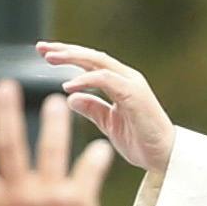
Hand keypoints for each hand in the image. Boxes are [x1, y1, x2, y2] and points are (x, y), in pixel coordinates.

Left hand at [31, 39, 176, 176]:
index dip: (67, 55)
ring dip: (72, 58)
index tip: (43, 52)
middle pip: (92, 56)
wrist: (165, 158)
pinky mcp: (135, 95)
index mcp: (119, 83)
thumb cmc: (140, 141)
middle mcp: (126, 78)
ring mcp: (131, 84)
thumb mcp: (108, 123)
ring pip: (99, 62)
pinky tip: (68, 85)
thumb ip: (92, 108)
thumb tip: (70, 97)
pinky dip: (86, 80)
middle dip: (65, 50)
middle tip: (41, 47)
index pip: (89, 62)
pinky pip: (107, 80)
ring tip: (50, 59)